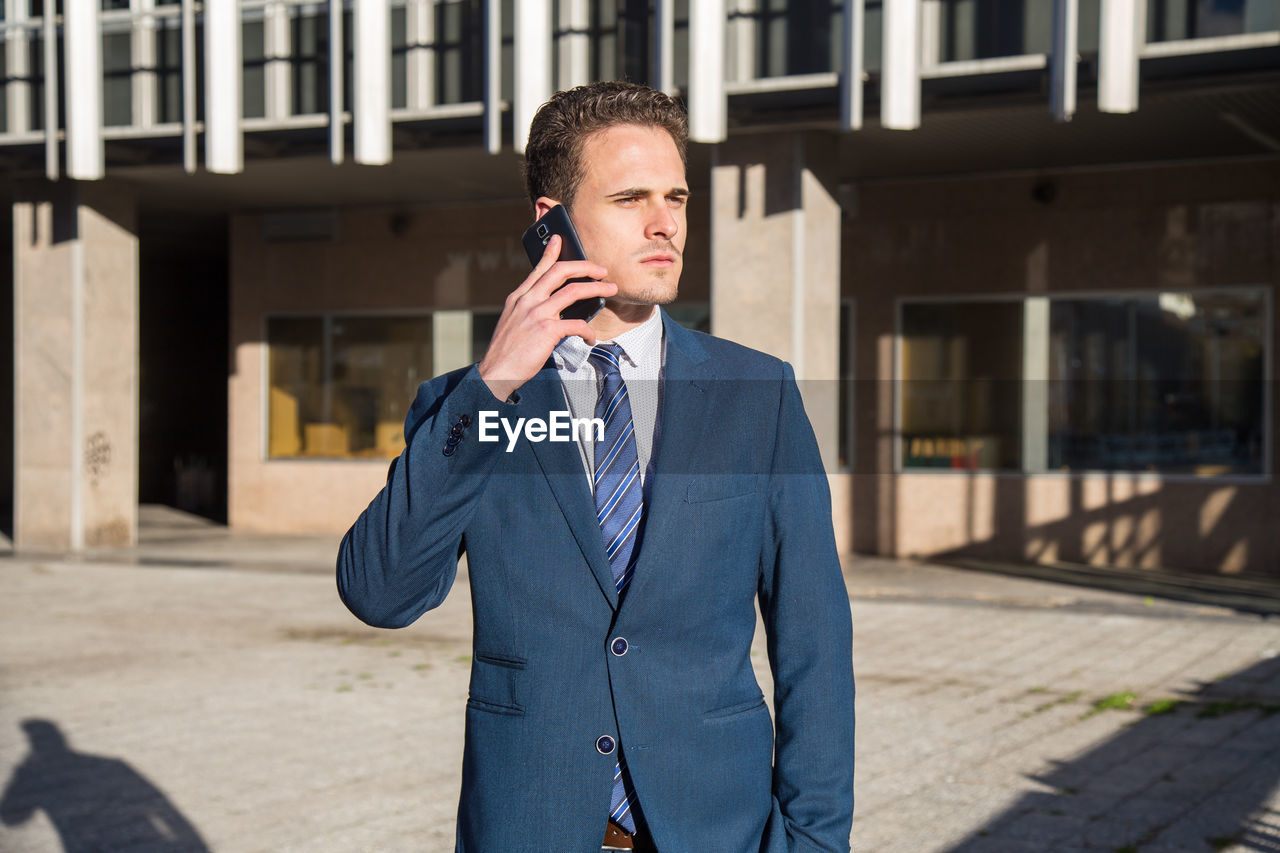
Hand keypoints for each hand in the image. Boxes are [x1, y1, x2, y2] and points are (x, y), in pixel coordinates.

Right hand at [478, 235, 616, 401]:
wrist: (496, 372)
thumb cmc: (506, 353)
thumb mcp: (512, 323)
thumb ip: (527, 310)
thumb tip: (550, 309)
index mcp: (518, 298)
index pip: (538, 269)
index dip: (550, 252)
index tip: (559, 239)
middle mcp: (527, 301)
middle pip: (560, 271)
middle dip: (585, 267)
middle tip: (601, 270)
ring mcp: (537, 314)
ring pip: (574, 291)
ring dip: (596, 288)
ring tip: (610, 290)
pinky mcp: (547, 330)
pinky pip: (577, 324)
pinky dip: (589, 331)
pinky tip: (591, 338)